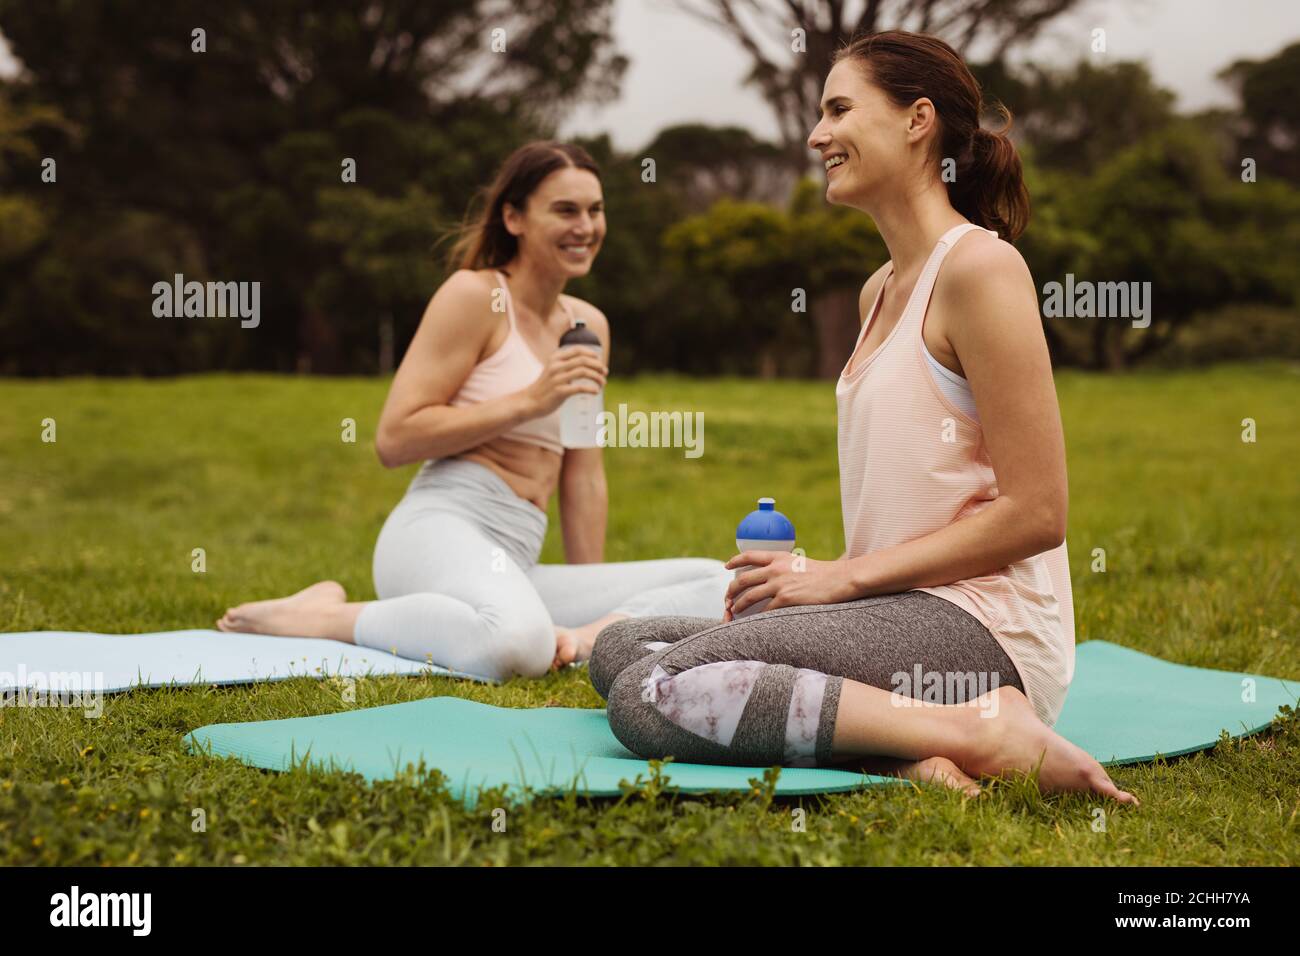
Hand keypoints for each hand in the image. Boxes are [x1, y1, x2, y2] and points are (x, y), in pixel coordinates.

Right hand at [525, 347, 607, 417]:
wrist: (530, 401)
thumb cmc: (545, 387)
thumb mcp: (552, 370)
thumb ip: (566, 365)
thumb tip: (587, 365)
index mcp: (555, 358)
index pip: (578, 350)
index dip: (591, 354)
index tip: (599, 361)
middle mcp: (556, 366)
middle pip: (584, 360)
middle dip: (598, 366)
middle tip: (605, 373)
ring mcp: (557, 378)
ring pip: (584, 372)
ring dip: (597, 377)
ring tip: (603, 383)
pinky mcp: (559, 391)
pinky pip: (580, 387)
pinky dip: (591, 389)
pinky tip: (596, 392)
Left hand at [723, 551, 858, 618]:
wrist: (839, 579)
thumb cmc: (823, 573)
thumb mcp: (799, 562)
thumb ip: (784, 566)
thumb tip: (772, 575)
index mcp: (778, 557)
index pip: (749, 555)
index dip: (735, 561)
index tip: (727, 566)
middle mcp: (775, 568)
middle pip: (743, 579)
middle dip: (731, 590)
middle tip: (727, 598)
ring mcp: (780, 584)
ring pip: (749, 596)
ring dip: (738, 605)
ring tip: (734, 611)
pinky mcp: (786, 598)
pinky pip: (765, 610)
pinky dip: (757, 617)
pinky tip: (754, 621)